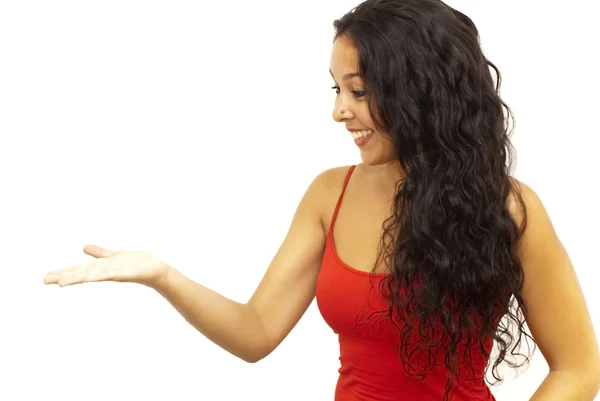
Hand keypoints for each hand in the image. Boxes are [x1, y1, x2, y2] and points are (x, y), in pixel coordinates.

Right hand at [43, 245, 170, 288]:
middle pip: (81, 273)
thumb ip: (100, 253)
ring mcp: (114, 273)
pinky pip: (109, 274)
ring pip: (92, 275)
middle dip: (64, 276)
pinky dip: (98, 275)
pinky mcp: (125, 273)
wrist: (156, 270)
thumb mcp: (114, 256)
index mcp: (101, 267)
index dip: (63, 273)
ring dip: (76, 279)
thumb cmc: (137, 264)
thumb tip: (84, 248)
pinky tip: (87, 277)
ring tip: (60, 283)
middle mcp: (105, 271)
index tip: (45, 278)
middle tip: (45, 281)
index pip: (78, 270)